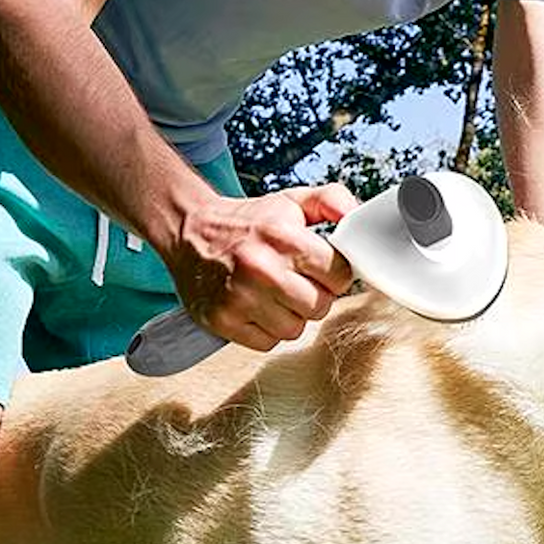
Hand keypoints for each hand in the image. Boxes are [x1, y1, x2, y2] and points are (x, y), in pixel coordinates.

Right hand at [168, 183, 359, 350]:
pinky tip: (255, 307)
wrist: (189, 231)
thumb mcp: (290, 202)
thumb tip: (355, 217)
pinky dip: (266, 330)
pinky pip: (268, 343)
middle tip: (293, 280)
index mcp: (282, 236)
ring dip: (289, 315)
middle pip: (320, 306)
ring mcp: (240, 297)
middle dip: (313, 296)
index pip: (339, 275)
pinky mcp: (223, 320)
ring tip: (272, 294)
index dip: (333, 274)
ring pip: (295, 329)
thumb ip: (331, 200)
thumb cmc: (247, 223)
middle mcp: (261, 268)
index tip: (317, 268)